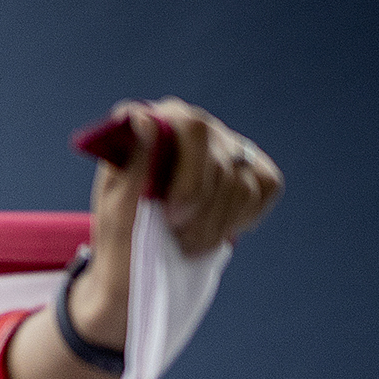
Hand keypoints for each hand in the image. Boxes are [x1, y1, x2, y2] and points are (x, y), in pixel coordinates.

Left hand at [72, 97, 282, 346]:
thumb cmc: (121, 229)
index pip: (191, 128)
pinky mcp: (255, 167)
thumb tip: (142, 119)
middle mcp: (195, 124)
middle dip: (198, 207)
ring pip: (241, 184)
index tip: (169, 212)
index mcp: (157, 122)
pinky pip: (263, 191)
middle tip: (176, 230)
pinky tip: (212, 226)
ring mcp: (228, 144)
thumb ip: (130, 164)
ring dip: (213, 225)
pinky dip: (238, 220)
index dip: (188, 176)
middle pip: (219, 159)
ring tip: (187, 240)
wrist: (139, 259)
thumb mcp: (115, 204)